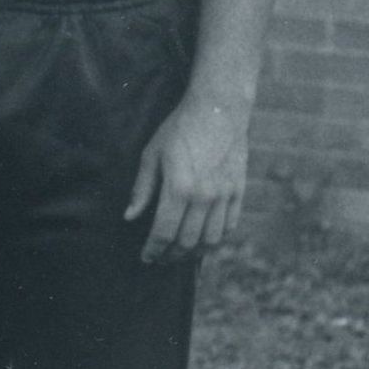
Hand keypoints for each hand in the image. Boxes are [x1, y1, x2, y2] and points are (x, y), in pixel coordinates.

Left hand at [125, 92, 251, 261]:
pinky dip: (215, 241)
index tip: (146, 257)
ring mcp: (225, 196)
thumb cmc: (179, 129)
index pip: (164, 232)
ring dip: (194, 253)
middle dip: (171, 255)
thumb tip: (130, 217)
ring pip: (210, 240)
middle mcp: (204, 197)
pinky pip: (228, 228)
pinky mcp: (238, 193)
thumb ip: (142, 189)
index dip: (153, 249)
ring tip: (180, 254)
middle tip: (160, 258)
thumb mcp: (152, 154)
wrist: (219, 111)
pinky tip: (203, 242)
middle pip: (187, 242)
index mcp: (179, 188)